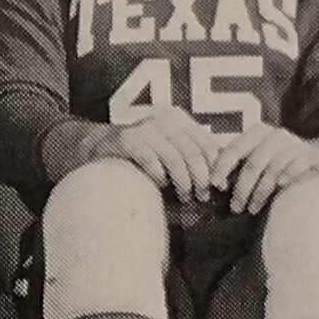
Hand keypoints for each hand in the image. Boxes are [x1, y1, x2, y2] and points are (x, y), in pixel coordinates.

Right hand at [98, 107, 221, 202]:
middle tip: (202, 197)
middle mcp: (164, 121)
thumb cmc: (141, 150)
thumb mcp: (168, 145)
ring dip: (183, 184)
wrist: (100, 143)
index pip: (207, 144)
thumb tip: (219, 177)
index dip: (216, 167)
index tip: (219, 187)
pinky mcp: (128, 140)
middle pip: (193, 154)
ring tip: (184, 197)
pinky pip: (151, 162)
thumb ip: (189, 153)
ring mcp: (145, 129)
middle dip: (201, 179)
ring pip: (175, 161)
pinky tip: (160, 186)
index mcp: (179, 120)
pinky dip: (159, 178)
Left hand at [211, 123, 318, 214]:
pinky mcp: (313, 154)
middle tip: (235, 208)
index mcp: (259, 132)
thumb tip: (214, 182)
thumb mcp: (261, 158)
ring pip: (273, 168)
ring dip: (261, 191)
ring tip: (253, 208)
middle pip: (254, 162)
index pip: (235, 148)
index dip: (222, 166)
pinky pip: (297, 164)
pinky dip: (288, 176)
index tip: (215, 185)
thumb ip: (241, 164)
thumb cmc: (284, 163)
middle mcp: (277, 135)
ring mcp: (296, 144)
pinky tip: (281, 188)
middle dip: (242, 187)